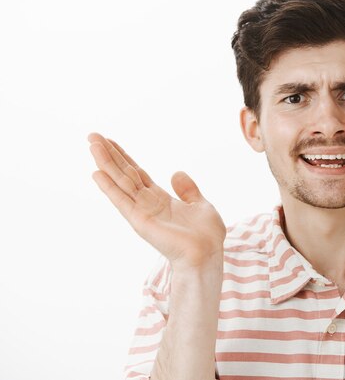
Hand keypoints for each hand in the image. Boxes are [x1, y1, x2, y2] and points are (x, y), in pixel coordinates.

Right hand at [88, 133, 225, 269]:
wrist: (207, 254)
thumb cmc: (206, 235)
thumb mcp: (201, 205)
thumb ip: (188, 190)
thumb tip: (176, 173)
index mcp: (160, 198)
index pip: (137, 173)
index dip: (124, 157)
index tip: (109, 141)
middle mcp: (147, 203)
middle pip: (124, 174)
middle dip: (109, 155)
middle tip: (92, 136)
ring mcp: (142, 212)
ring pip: (120, 183)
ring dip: (105, 164)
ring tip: (92, 145)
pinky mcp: (140, 221)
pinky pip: (122, 201)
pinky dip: (109, 188)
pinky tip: (97, 173)